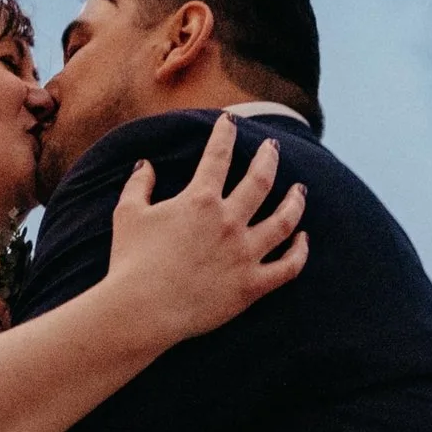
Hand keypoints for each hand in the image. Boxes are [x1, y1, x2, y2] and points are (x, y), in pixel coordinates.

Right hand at [99, 114, 308, 348]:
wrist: (142, 310)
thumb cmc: (130, 261)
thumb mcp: (128, 214)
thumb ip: (139, 185)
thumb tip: (146, 164)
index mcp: (200, 200)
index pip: (218, 155)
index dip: (225, 134)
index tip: (229, 121)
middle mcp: (229, 221)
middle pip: (260, 180)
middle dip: (269, 158)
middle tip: (273, 147)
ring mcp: (244, 253)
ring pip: (284, 220)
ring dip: (295, 202)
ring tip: (300, 191)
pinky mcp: (251, 285)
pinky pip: (287, 267)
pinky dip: (300, 251)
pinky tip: (303, 239)